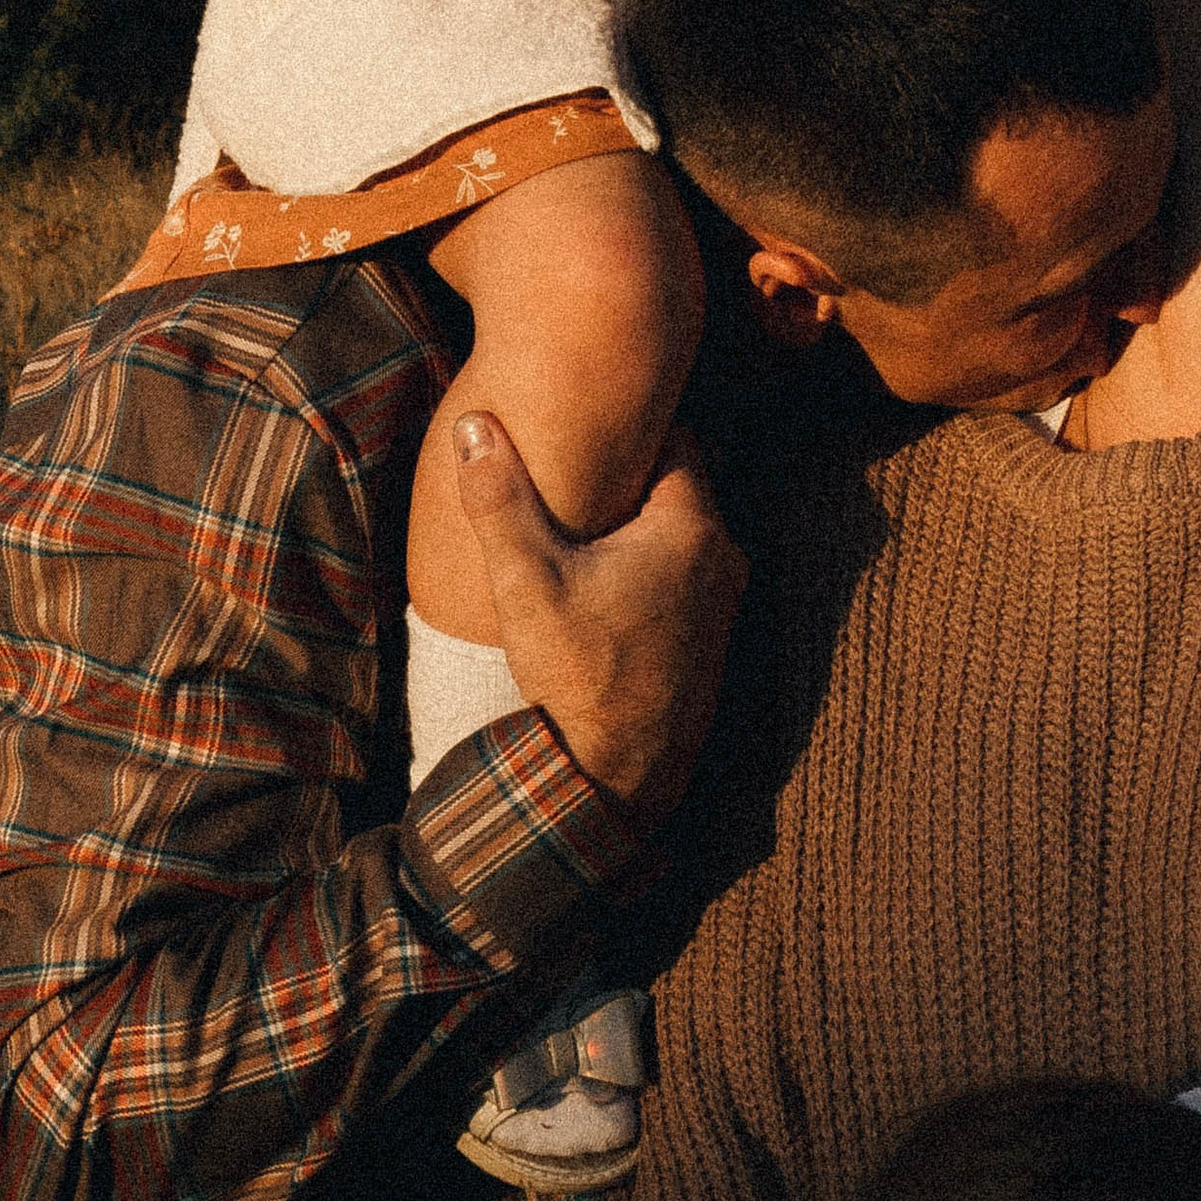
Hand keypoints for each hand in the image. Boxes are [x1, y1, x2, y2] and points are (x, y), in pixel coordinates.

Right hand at [451, 417, 743, 826]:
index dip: (631, 430)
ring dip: (643, 528)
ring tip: (588, 529)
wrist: (615, 774)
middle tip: (580, 473)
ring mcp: (725, 601)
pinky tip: (608, 584)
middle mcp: (724, 558)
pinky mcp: (713, 637)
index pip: (675, 440)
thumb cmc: (577, 674)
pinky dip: (654, 568)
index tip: (590, 430)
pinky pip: (687, 575)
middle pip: (681, 487)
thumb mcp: (526, 580)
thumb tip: (476, 426)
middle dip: (634, 477)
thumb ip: (500, 499)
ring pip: (683, 534)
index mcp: (691, 529)